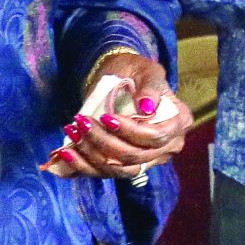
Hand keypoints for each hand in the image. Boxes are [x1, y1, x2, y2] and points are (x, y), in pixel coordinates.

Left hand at [48, 51, 191, 179]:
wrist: (118, 77)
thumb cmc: (135, 71)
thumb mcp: (146, 71)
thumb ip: (150, 86)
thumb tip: (148, 107)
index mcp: (178, 123)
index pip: (156, 138)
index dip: (131, 131)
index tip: (107, 117)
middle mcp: (165, 147)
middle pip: (135, 157)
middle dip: (105, 142)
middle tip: (83, 123)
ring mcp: (144, 159)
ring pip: (119, 169)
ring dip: (92, 154)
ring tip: (74, 133)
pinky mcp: (122, 165)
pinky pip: (104, 174)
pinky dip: (82, 166)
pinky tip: (66, 153)